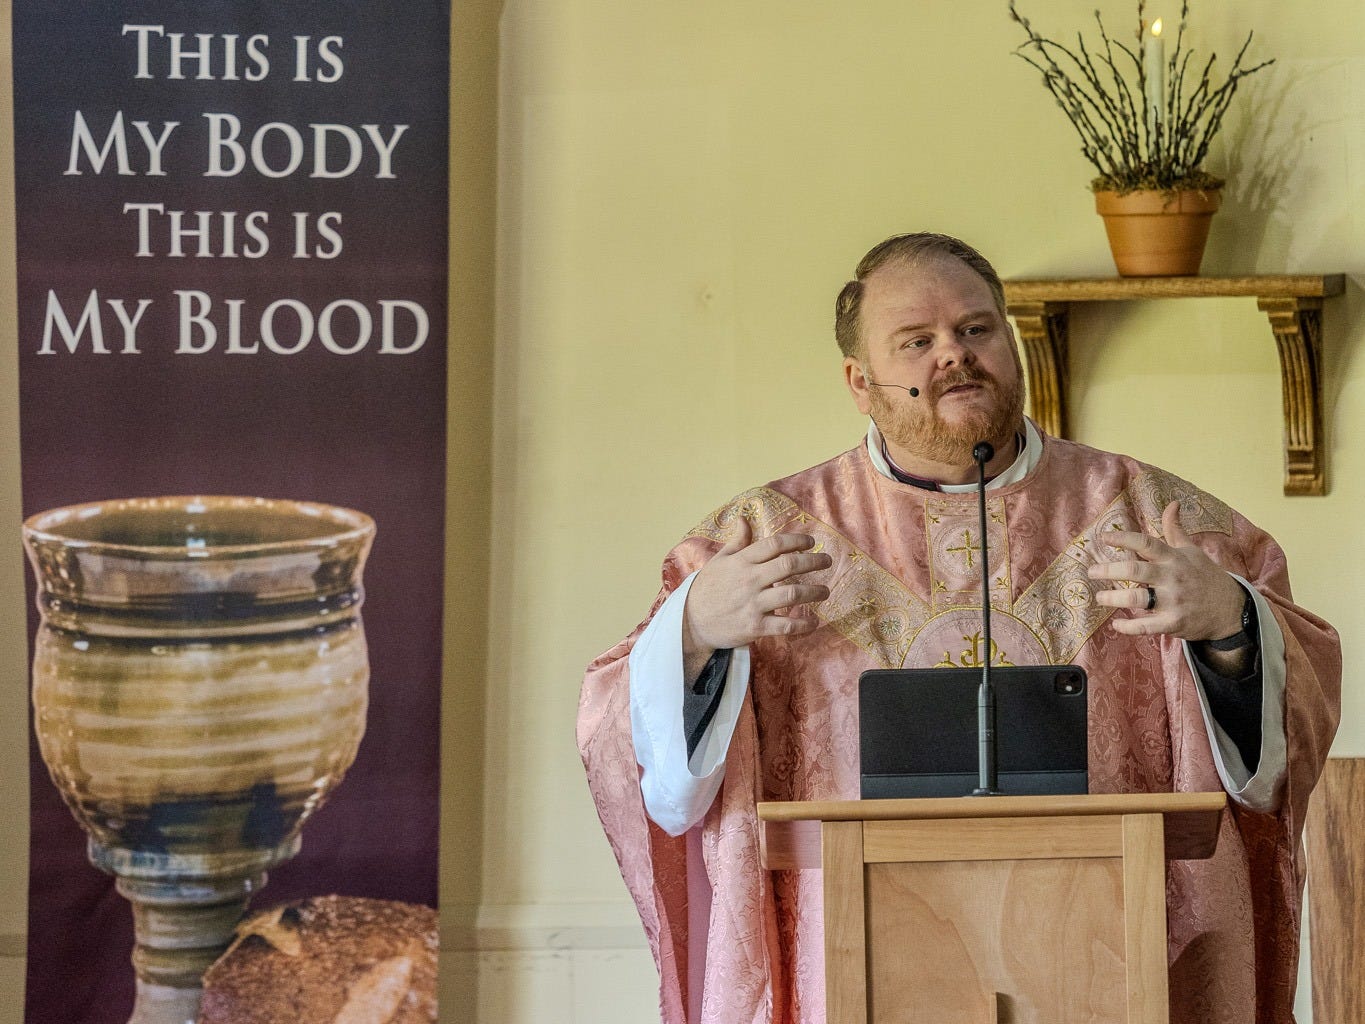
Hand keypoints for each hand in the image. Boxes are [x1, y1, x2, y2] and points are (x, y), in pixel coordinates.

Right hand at [682, 515, 831, 672]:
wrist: (690, 622)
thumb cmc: (707, 588)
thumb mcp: (719, 560)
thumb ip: (737, 541)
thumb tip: (744, 518)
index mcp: (742, 561)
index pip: (775, 545)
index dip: (797, 540)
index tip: (811, 542)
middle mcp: (749, 580)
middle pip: (789, 566)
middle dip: (813, 562)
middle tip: (827, 561)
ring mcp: (753, 604)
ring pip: (792, 594)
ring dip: (814, 592)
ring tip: (825, 591)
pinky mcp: (755, 627)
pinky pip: (785, 626)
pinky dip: (803, 624)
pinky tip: (814, 621)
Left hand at [1087, 501, 1244, 641]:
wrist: (1230, 608)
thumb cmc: (1204, 576)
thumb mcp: (1191, 550)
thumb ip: (1175, 529)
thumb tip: (1172, 503)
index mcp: (1174, 558)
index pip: (1146, 543)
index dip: (1123, 538)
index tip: (1103, 538)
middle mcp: (1172, 577)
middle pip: (1136, 570)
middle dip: (1109, 570)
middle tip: (1091, 571)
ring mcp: (1173, 601)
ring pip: (1137, 598)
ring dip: (1114, 598)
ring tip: (1100, 597)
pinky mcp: (1173, 622)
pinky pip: (1146, 626)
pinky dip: (1129, 627)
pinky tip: (1116, 624)